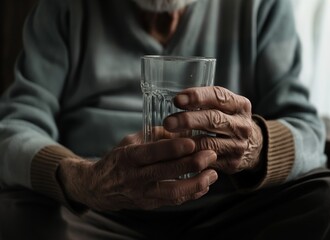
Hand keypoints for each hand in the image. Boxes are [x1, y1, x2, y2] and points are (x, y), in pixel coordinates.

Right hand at [59, 132, 217, 211]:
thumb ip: (155, 135)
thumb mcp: (130, 141)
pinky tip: (204, 185)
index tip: (192, 142)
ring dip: (196, 184)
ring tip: (213, 174)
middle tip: (211, 155)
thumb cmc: (118, 159)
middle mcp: (134, 177)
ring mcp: (142, 194)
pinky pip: (173, 201)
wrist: (98, 187)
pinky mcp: (149, 205)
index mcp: (128, 157)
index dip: (173, 149)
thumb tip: (181, 128)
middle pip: (167, 172)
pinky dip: (191, 194)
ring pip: (173, 192)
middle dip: (192, 164)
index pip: (152, 153)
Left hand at [163, 86, 263, 174]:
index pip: (219, 96)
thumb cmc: (228, 121)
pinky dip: (189, 157)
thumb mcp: (224, 107)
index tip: (177, 99)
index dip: (197, 97)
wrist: (251, 146)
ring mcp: (238, 146)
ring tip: (168, 139)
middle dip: (188, 120)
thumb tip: (175, 101)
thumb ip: (204, 102)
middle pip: (214, 119)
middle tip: (168, 122)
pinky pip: (206, 160)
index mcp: (240, 105)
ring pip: (209, 143)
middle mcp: (242, 125)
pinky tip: (175, 154)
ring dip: (186, 141)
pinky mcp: (231, 163)